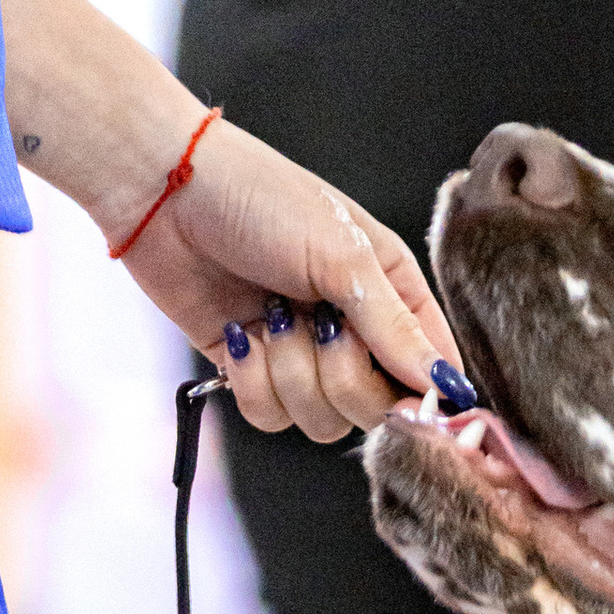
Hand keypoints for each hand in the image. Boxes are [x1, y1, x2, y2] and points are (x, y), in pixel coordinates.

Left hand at [0, 0, 454, 441]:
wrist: (166, 191)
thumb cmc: (262, 199)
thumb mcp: (344, 258)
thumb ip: (395, 328)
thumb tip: (447, 386)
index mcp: (393, 294)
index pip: (434, 371)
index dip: (424, 396)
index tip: (407, 398)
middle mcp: (355, 332)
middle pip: (376, 410)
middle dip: (342, 377)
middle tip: (319, 325)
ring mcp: (302, 357)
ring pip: (322, 421)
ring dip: (291, 374)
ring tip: (271, 315)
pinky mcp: (251, 372)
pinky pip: (270, 419)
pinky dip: (253, 382)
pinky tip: (240, 334)